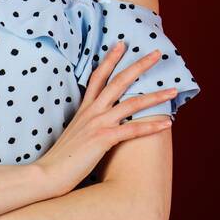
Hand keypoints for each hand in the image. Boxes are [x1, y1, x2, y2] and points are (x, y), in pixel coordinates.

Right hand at [35, 42, 176, 196]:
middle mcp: (92, 112)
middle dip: (140, 65)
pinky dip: (152, 126)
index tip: (122, 44)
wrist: (46, 175)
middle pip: (119, 81)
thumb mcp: (74, 134)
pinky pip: (133, 129)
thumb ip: (86, 125)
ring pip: (132, 103)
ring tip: (174, 90)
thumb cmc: (60, 159)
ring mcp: (98, 124)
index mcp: (84, 109)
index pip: (98, 76)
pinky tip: (168, 124)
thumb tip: (95, 124)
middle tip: (157, 52)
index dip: (110, 59)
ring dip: (156, 96)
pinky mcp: (103, 139)